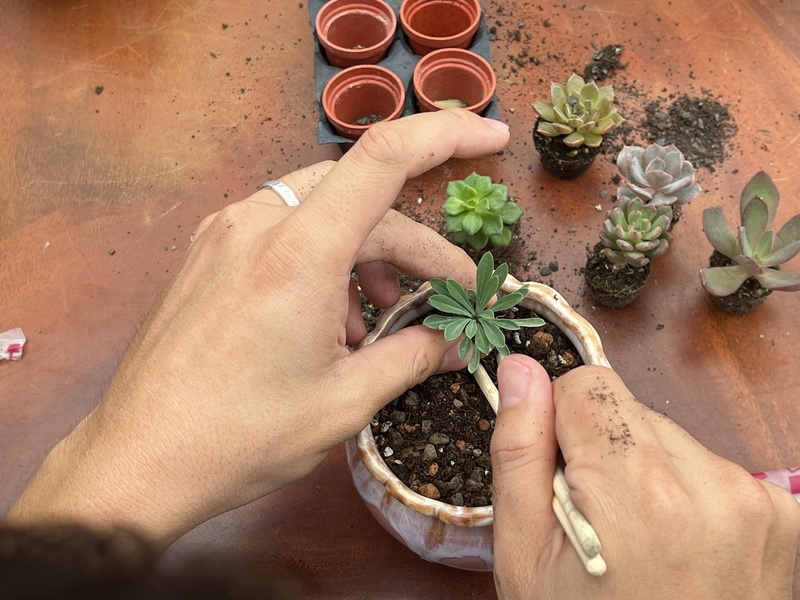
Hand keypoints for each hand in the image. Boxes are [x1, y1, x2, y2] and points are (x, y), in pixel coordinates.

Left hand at [7, 110, 509, 545]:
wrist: (137, 459)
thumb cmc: (240, 436)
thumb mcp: (344, 401)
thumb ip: (413, 357)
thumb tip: (459, 343)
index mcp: (298, 252)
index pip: (385, 158)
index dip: (448, 136)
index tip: (492, 141)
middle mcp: (259, 223)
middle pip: (362, 199)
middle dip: (414, 246)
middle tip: (448, 297)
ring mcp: (226, 233)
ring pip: (324, 213)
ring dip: (368, 255)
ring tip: (383, 317)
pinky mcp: (209, 253)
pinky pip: (286, 232)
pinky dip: (325, 261)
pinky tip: (333, 318)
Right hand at [491, 359, 799, 598]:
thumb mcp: (526, 554)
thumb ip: (519, 450)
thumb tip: (520, 370)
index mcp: (633, 487)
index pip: (587, 383)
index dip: (560, 423)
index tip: (561, 475)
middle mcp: (705, 482)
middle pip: (630, 410)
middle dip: (603, 451)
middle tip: (598, 521)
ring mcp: (750, 497)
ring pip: (669, 437)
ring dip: (646, 472)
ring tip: (640, 540)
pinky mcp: (779, 512)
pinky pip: (711, 466)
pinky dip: (689, 493)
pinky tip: (678, 544)